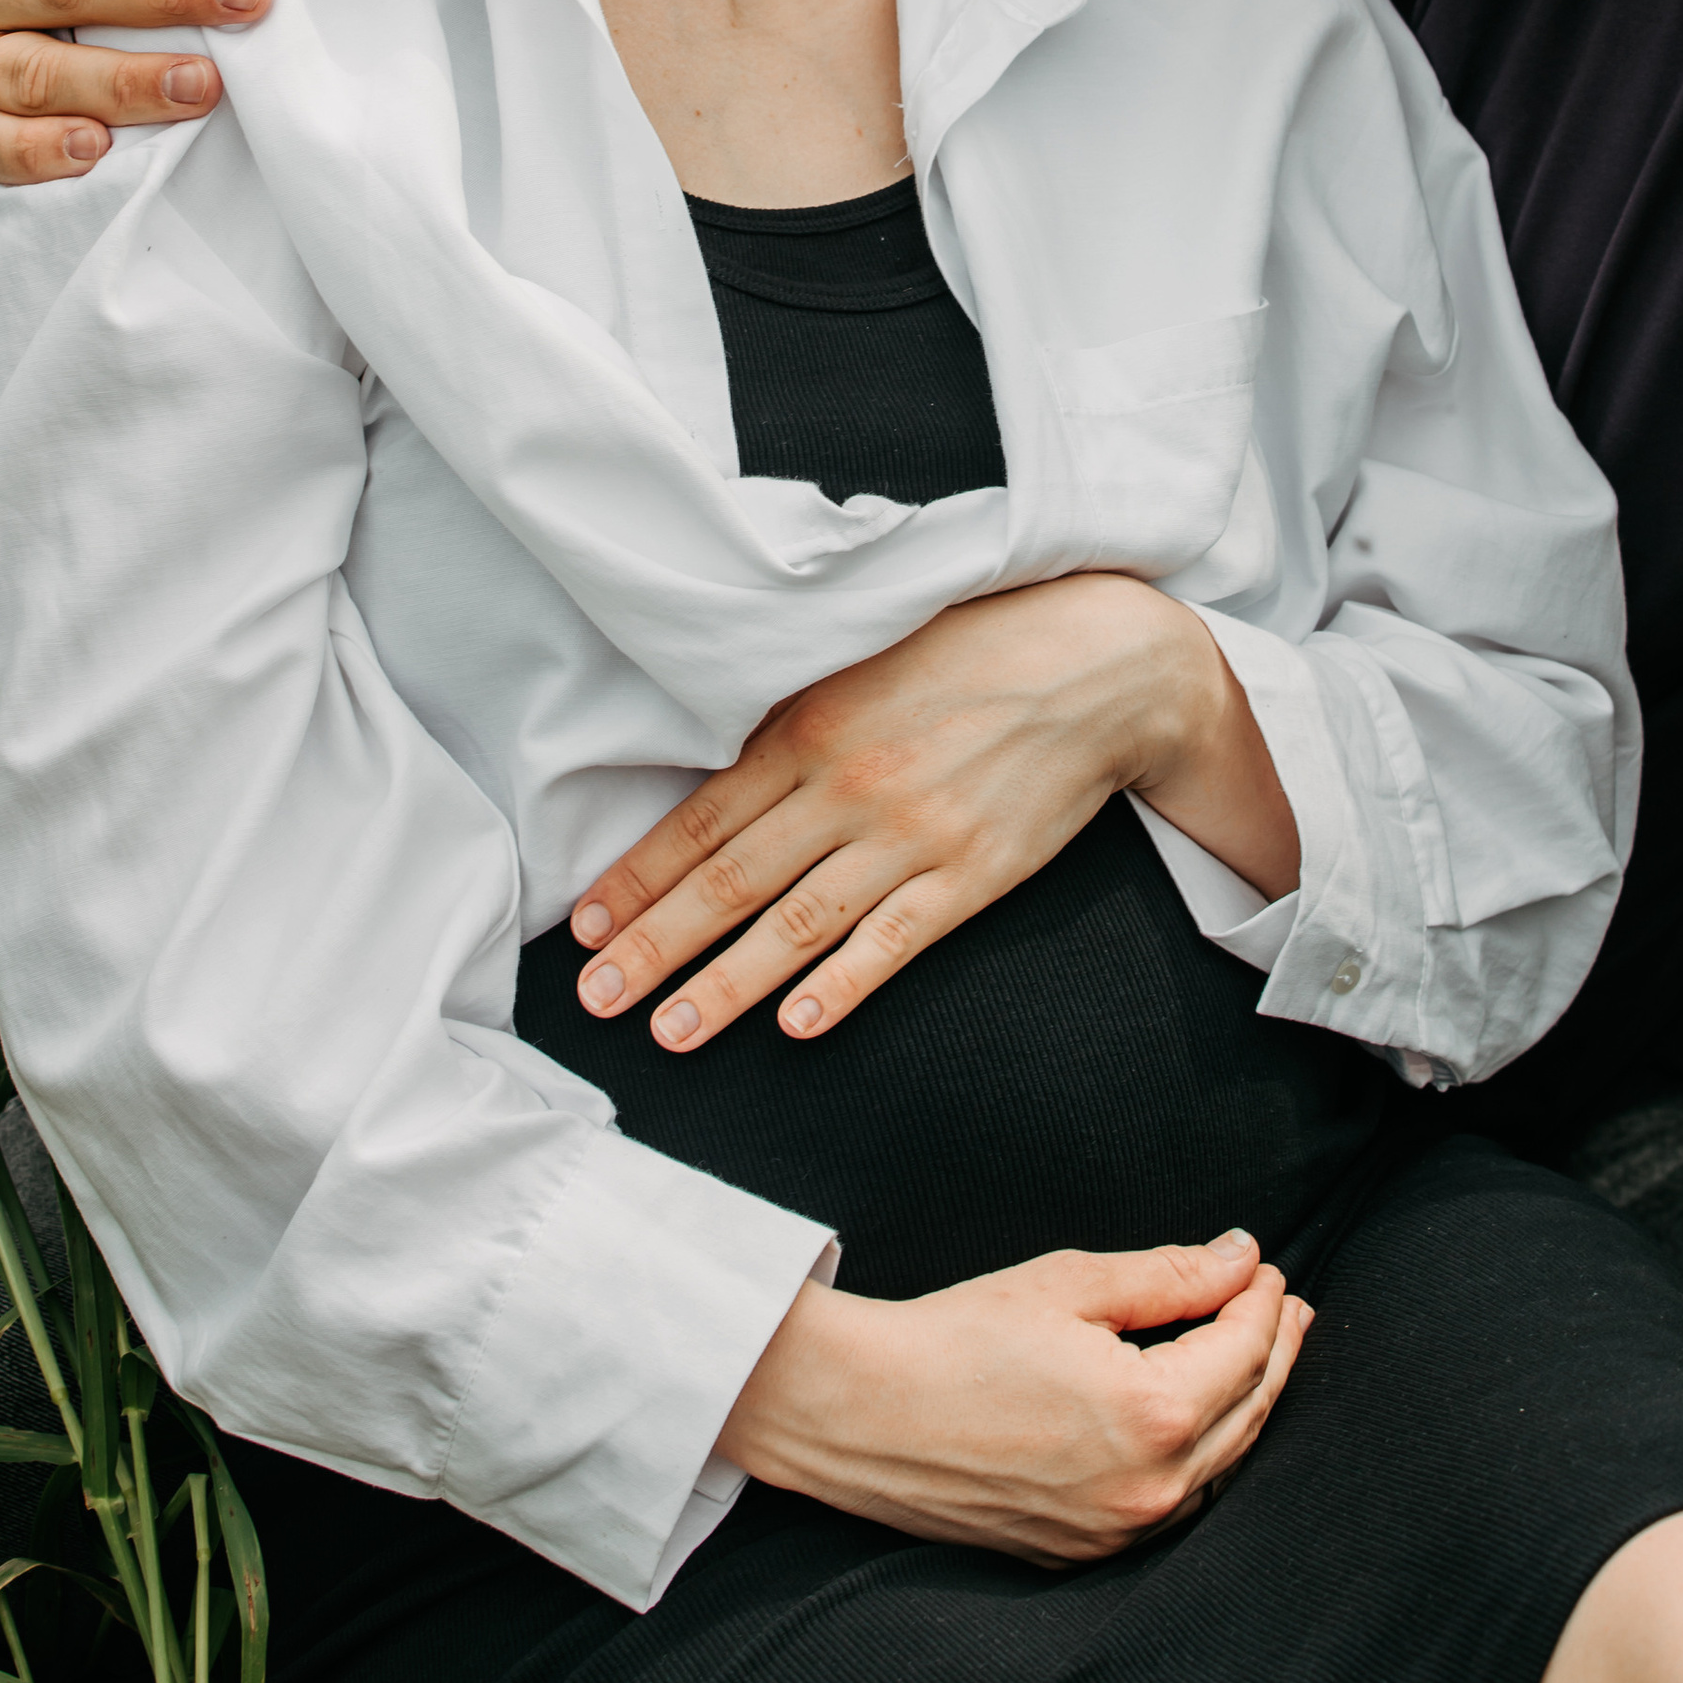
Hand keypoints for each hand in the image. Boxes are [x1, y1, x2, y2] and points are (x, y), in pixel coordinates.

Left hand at [568, 574, 1300, 1049]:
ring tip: (669, 1033)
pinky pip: (894, 940)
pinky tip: (798, 1026)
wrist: (1098, 664)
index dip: (638, 877)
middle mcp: (849, 784)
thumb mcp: (863, 657)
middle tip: (593, 1000)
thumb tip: (712, 765)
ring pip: (798, 924)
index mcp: (811, 725)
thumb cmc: (971, 649)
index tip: (584, 925)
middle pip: (731, 880)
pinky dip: (843, 985)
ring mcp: (911, 834)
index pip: (702, 817)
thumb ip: (791, 715)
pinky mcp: (972, 873)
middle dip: (654, 945)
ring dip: (727, 985)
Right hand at [717, 1231, 1311, 1561]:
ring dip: (1245, 1406)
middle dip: (1273, 1353)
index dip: (1264, 1303)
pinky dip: (1200, 1455)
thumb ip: (1170, 1276)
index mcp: (1152, 1415)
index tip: (1268, 1268)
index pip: (1244, 1350)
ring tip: (1257, 1354)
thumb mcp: (1070, 1285)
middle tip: (1284, 1307)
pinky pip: (1173, 1504)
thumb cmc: (957, 1336)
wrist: (861, 1412)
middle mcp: (1148, 1489)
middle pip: (1247, 1413)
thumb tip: (1242, 1259)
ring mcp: (1117, 1532)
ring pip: (1218, 1467)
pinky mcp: (1084, 1551)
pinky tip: (1198, 1417)